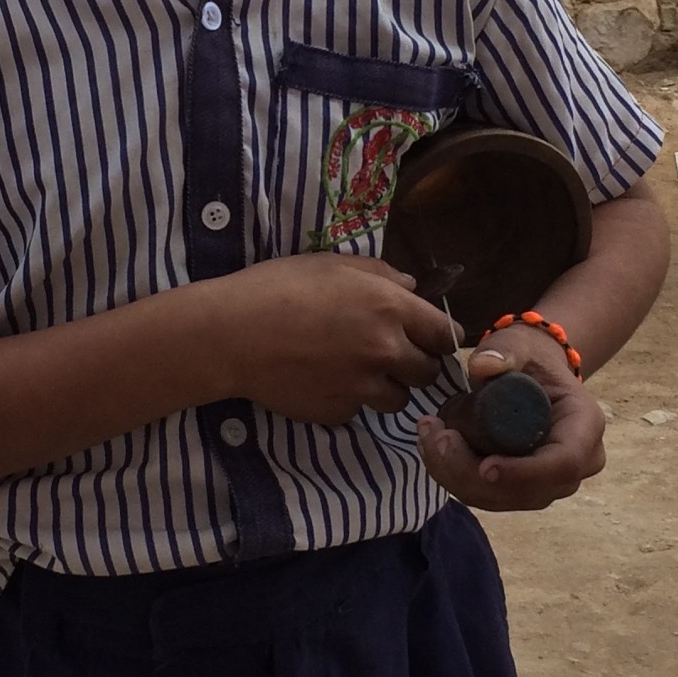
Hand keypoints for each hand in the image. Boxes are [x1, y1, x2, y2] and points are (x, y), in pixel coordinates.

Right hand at [208, 253, 458, 427]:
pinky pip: (358, 411)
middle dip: (415, 363)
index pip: (444, 334)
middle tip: (389, 353)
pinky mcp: (338, 413)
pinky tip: (322, 381)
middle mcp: (386, 351)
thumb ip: (381, 274)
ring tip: (355, 370)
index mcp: (391, 309)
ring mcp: (363, 388)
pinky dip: (348, 399)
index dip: (439, 336)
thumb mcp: (332, 264)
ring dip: (386, 387)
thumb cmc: (279, 287)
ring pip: (398, 399)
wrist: (232, 334)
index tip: (429, 337)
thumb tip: (411, 288)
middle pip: (427, 372)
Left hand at [415, 334, 606, 511]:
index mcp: (583, 426)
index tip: (484, 465)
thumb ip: (505, 350)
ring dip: (455, 476)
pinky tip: (432, 448)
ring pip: (500, 499)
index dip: (524, 472)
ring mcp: (548, 482)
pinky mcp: (521, 489)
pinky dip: (454, 477)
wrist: (530, 372)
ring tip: (428, 435)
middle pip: (527, 491)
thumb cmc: (528, 357)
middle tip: (435, 437)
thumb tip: (483, 367)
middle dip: (472, 473)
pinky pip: (486, 495)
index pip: (563, 463)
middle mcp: (575, 463)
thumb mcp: (519, 344)